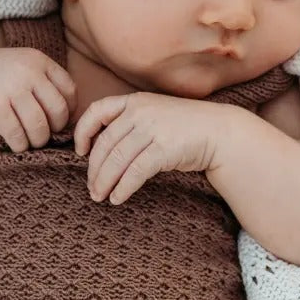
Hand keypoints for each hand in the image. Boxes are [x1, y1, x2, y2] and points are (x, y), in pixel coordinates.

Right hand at [0, 47, 76, 151]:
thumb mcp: (21, 66)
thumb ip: (45, 82)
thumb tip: (73, 115)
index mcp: (38, 61)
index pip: (69, 92)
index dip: (67, 112)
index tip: (55, 120)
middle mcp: (28, 72)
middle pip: (58, 112)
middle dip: (54, 129)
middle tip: (43, 134)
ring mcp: (11, 89)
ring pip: (40, 128)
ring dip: (37, 141)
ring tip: (30, 141)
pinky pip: (18, 136)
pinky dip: (20, 145)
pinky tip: (15, 143)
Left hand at [73, 93, 225, 204]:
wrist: (219, 132)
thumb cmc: (184, 127)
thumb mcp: (154, 114)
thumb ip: (129, 124)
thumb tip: (100, 149)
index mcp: (134, 101)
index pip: (97, 111)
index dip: (82, 132)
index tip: (80, 151)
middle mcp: (140, 112)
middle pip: (105, 144)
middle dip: (94, 169)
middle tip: (91, 188)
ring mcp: (153, 129)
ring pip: (117, 160)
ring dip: (104, 182)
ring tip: (100, 197)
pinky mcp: (164, 149)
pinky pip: (135, 172)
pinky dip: (123, 188)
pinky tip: (118, 198)